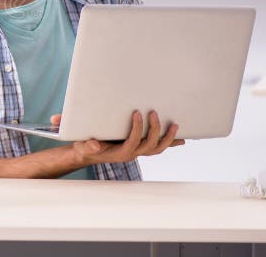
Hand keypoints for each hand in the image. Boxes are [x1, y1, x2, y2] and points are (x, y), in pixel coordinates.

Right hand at [50, 111, 184, 165]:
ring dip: (168, 138)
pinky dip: (170, 143)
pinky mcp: (140, 148)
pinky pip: (158, 147)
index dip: (137, 128)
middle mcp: (132, 154)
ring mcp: (138, 152)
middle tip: (153, 112)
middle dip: (154, 129)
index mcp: (121, 153)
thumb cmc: (86, 146)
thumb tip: (95, 144)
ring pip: (157, 149)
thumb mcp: (84, 145)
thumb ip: (89, 145)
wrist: (89, 153)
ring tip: (175, 125)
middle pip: (150, 145)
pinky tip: (181, 139)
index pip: (133, 141)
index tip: (136, 112)